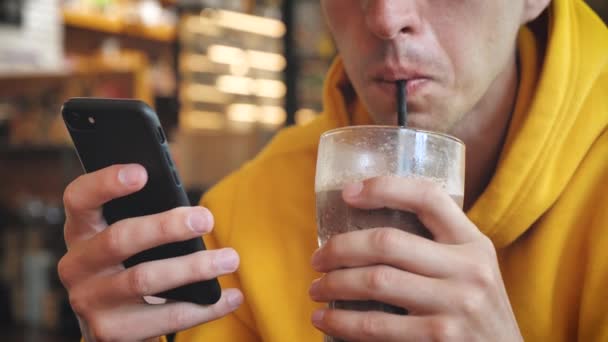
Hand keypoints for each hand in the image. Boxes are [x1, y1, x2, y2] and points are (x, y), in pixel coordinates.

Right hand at [58, 164, 242, 341]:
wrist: (115, 326)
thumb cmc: (130, 266)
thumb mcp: (128, 239)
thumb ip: (148, 214)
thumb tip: (193, 207)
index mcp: (81, 231)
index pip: (79, 199)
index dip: (105, 183)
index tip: (142, 172)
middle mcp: (77, 265)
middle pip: (119, 238)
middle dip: (166, 227)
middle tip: (206, 219)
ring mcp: (90, 301)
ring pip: (145, 279)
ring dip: (194, 267)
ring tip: (230, 259)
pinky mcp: (111, 332)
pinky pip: (166, 317)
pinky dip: (206, 308)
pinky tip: (232, 296)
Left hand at [309, 176, 521, 340]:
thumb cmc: (477, 311)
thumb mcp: (472, 270)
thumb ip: (437, 248)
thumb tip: (368, 232)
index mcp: (473, 243)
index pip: (428, 198)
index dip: (384, 188)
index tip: (348, 193)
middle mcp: (468, 270)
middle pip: (388, 242)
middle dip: (340, 248)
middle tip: (317, 259)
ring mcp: (455, 306)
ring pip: (376, 282)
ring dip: (334, 284)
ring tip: (316, 289)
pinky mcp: (438, 340)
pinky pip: (377, 326)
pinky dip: (342, 323)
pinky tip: (325, 321)